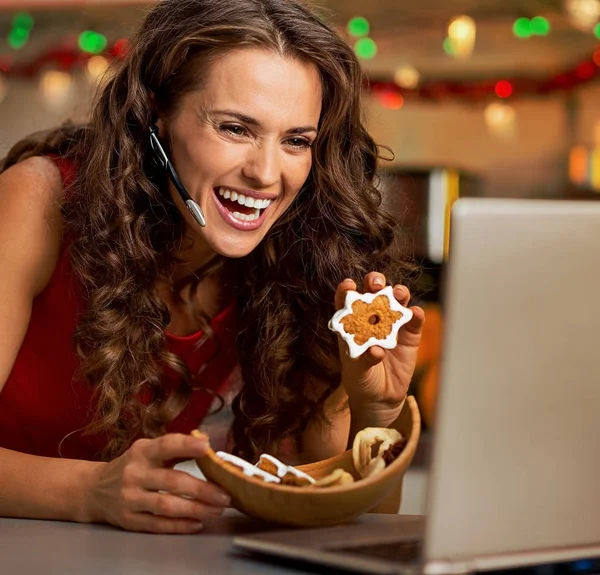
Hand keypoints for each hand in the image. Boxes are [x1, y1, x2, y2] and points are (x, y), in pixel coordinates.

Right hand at [85, 433, 230, 532]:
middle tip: (225, 495)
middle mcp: (134, 474)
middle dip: (202, 489)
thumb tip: (207, 443)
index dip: (186, 445)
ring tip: (216, 510)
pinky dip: (179, 526)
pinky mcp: (128, 520)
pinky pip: (157, 525)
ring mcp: (130, 498)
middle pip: (172, 481)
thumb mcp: (149, 450)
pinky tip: (197, 523)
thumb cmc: (134, 466)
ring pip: (166, 506)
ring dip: (195, 509)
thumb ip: (176, 448)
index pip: (166, 445)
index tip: (207, 447)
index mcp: (142, 451)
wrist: (94, 489)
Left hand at [335, 272, 424, 416]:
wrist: (381, 397)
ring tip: (398, 294)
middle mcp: (372, 318)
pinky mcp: (410, 335)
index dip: (346, 290)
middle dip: (374, 282)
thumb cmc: (361, 380)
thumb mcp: (357, 371)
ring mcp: (392, 324)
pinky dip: (416, 314)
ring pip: (395, 300)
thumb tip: (376, 350)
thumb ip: (364, 359)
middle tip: (376, 283)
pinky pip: (414, 320)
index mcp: (352, 323)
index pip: (347, 301)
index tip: (348, 285)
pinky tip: (415, 313)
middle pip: (373, 292)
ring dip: (398, 292)